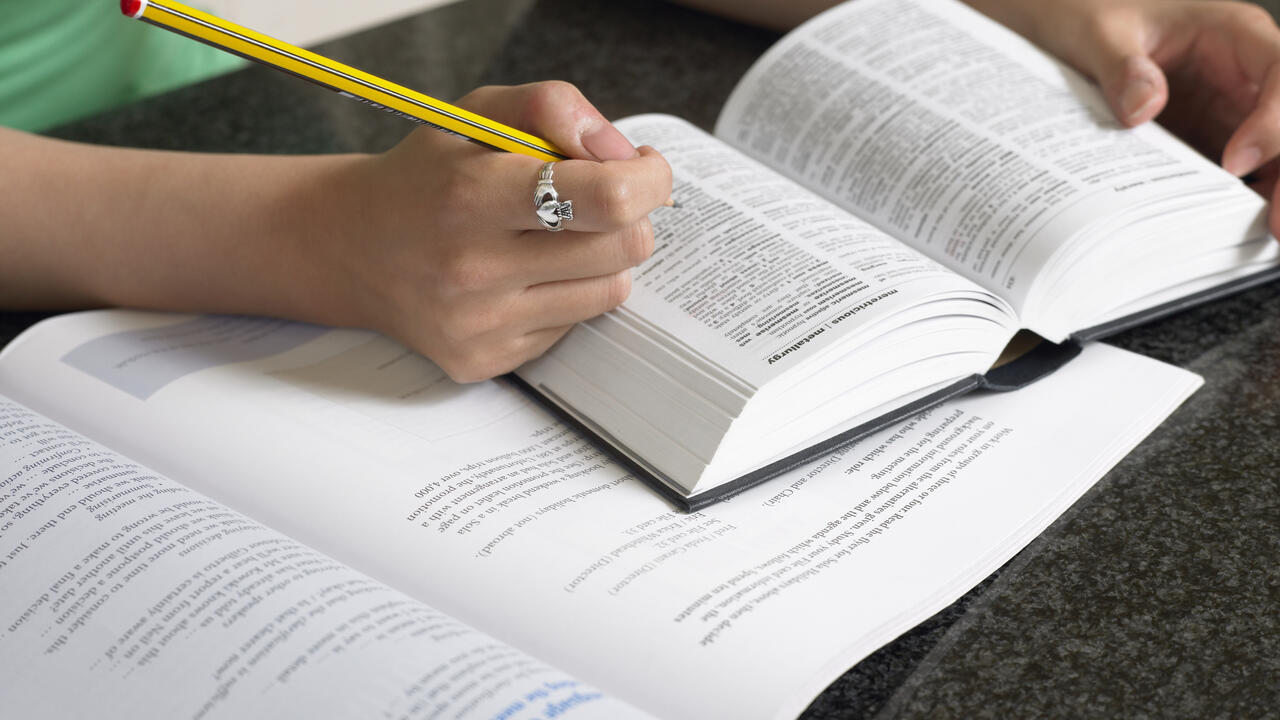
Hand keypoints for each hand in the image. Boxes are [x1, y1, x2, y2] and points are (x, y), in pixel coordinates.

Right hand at [309, 82, 672, 381]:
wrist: (351, 248)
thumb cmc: (424, 177)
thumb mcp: (475, 114)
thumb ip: (551, 107)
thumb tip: (620, 151)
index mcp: (472, 194)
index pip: (607, 198)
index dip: (647, 180)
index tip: (644, 168)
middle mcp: (474, 268)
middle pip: (623, 247)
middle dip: (633, 216)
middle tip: (607, 199)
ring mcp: (480, 324)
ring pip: (609, 291)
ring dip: (604, 258)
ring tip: (562, 236)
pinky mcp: (485, 360)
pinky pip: (573, 325)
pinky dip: (567, 294)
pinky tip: (527, 274)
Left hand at [974, 0, 1279, 234]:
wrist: (1067, 32)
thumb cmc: (1090, 18)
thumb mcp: (1097, 34)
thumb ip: (1120, 66)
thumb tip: (1142, 107)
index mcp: (1233, 36)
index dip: (1273, 121)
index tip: (1236, 163)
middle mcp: (1244, 77)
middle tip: (1275, 225)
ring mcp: (1230, 114)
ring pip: (1273, 158)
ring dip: (1270, 195)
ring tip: (1259, 239)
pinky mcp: (1208, 144)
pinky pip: (1235, 178)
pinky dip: (1232, 205)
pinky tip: (1219, 236)